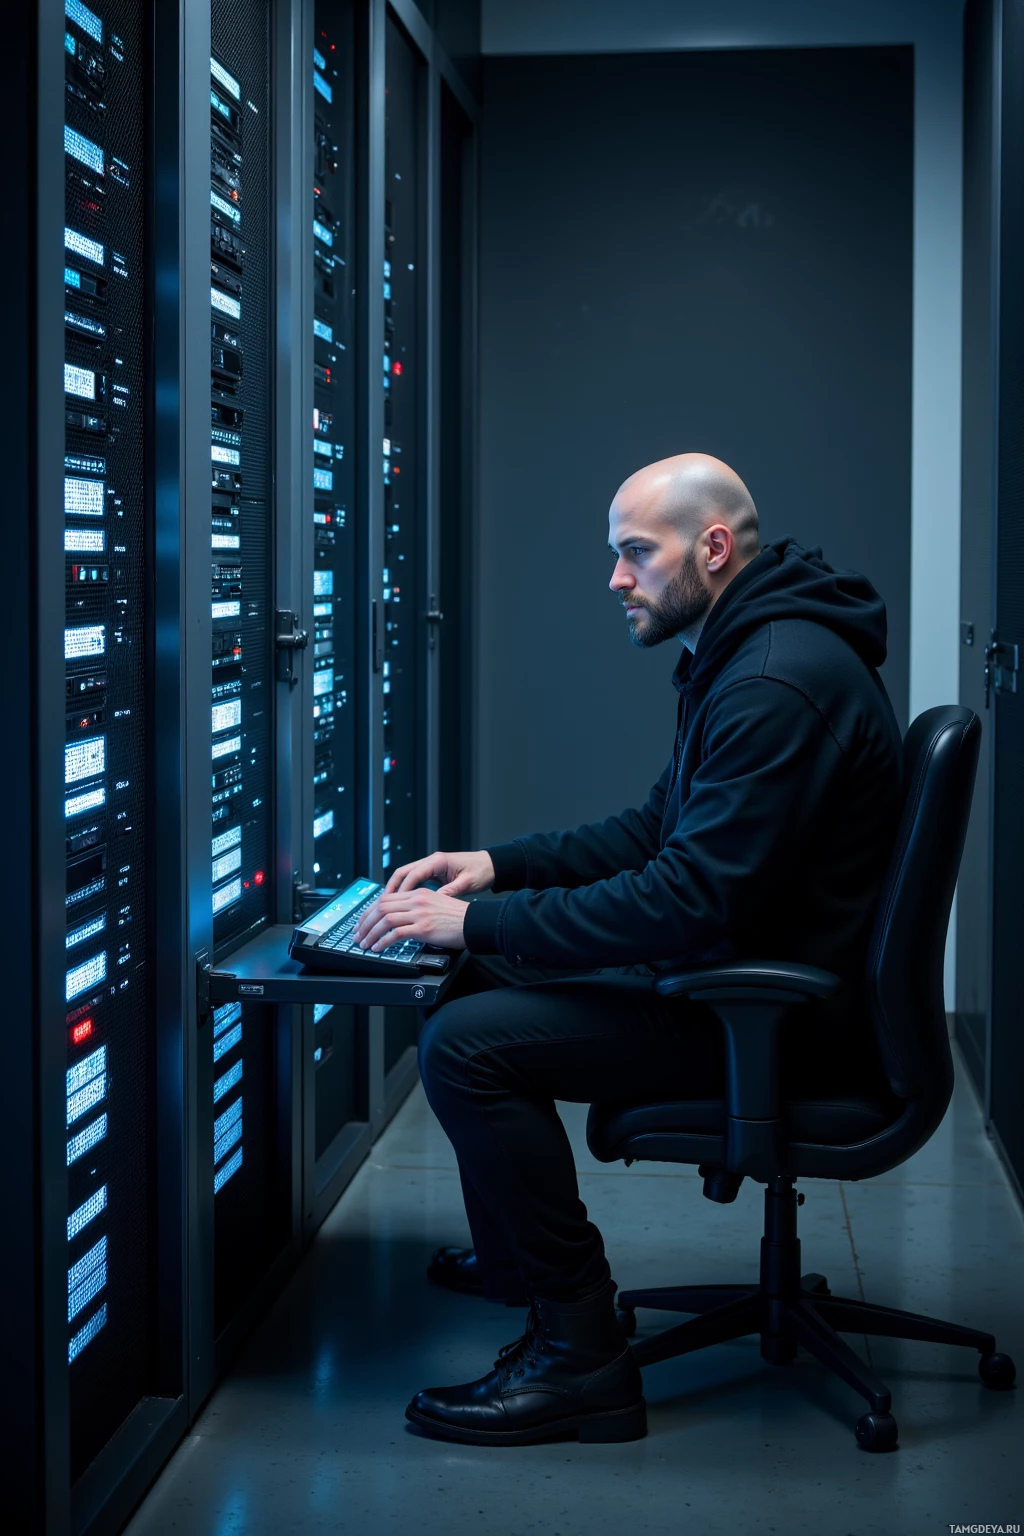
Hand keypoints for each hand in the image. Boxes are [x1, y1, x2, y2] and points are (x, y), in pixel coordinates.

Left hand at [352, 888, 469, 952]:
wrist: (475, 922)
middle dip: (365, 922)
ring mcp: (419, 913)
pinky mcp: (423, 927)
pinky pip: (396, 933)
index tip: (363, 921)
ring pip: (385, 920)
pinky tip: (378, 948)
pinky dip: (383, 941)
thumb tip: (401, 919)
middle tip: (357, 934)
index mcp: (418, 893)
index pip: (386, 898)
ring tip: (364, 944)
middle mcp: (416, 900)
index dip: (370, 911)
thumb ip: (418, 907)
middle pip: (381, 907)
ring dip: (370, 933)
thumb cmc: (458, 917)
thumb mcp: (436, 904)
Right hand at [383, 849, 494, 898]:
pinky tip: (402, 901)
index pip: (413, 874)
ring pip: (405, 875)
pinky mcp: (433, 871)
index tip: (395, 903)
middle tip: (382, 904)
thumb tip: (437, 901)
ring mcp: (431, 865)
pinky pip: (413, 879)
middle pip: (403, 872)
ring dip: (396, 889)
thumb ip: (451, 891)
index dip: (402, 890)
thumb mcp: (468, 883)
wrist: (490, 865)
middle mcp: (432, 861)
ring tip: (387, 904)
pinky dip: (405, 889)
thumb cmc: (481, 871)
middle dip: (391, 888)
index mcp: (438, 861)